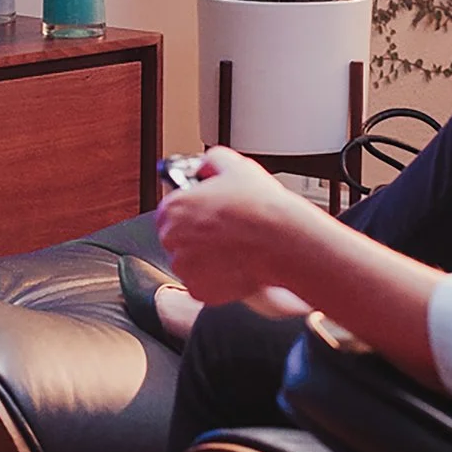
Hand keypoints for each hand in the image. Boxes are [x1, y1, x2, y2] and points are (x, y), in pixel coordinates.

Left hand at [153, 147, 320, 307]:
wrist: (281, 241)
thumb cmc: (260, 207)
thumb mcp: (235, 166)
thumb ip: (211, 161)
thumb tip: (206, 165)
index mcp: (173, 208)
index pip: (170, 210)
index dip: (191, 210)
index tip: (206, 211)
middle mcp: (173, 240)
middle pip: (179, 238)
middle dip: (198, 235)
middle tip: (225, 230)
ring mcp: (185, 268)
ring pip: (191, 263)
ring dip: (207, 258)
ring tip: (235, 247)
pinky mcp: (201, 291)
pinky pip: (204, 284)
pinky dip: (217, 278)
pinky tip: (237, 264)